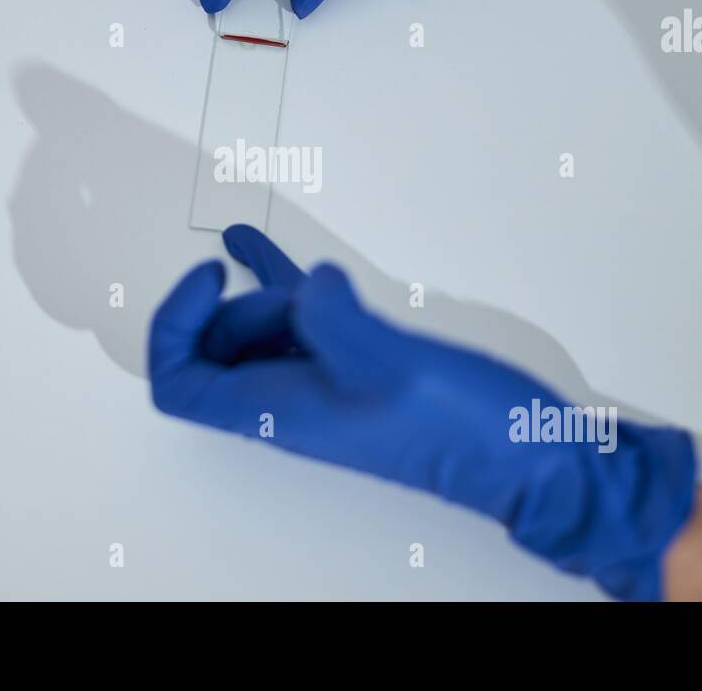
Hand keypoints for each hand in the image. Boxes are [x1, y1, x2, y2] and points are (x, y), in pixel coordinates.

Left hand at [149, 225, 695, 599]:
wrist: (526, 456)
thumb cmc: (463, 432)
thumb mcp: (390, 366)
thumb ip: (332, 317)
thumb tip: (309, 283)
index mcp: (279, 412)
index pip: (179, 384)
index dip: (175, 327)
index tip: (209, 279)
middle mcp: (289, 403)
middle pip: (217, 349)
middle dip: (237, 305)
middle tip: (298, 294)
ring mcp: (321, 384)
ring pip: (257, 332)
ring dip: (254, 290)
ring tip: (251, 244)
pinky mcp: (355, 365)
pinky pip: (300, 319)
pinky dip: (279, 284)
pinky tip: (256, 247)